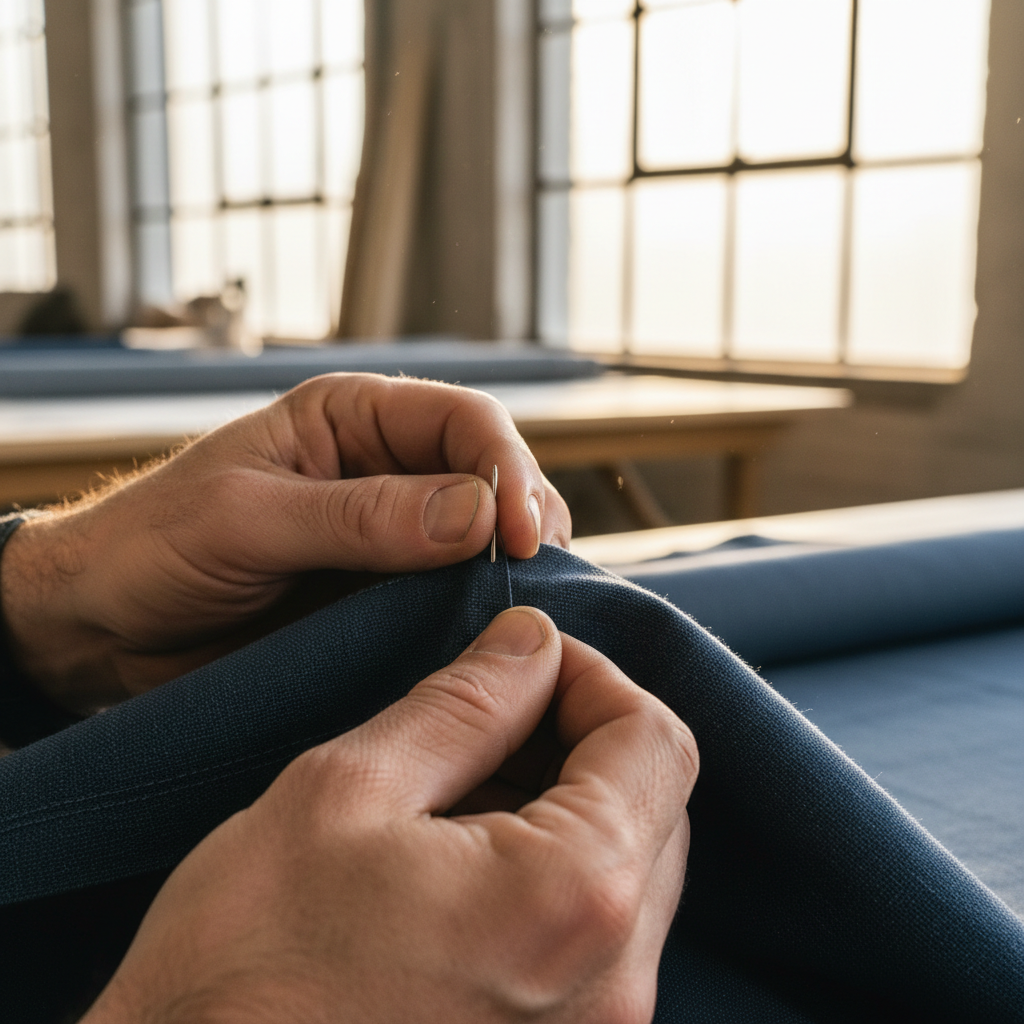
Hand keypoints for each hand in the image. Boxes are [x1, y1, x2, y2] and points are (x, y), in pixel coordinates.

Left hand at [0, 374, 570, 708]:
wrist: (102, 626)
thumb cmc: (154, 546)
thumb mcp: (249, 520)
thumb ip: (361, 516)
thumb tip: (477, 515)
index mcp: (352, 419)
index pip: (465, 420)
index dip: (508, 470)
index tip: (520, 536)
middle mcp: (385, 470)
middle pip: (492, 477)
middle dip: (523, 520)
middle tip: (530, 580)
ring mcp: (389, 538)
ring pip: (483, 543)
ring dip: (508, 573)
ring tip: (517, 613)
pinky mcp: (383, 597)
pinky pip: (449, 599)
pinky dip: (475, 617)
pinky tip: (484, 640)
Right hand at [81, 608, 697, 1023]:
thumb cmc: (245, 967)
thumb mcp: (346, 792)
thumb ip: (465, 703)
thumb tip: (530, 642)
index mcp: (573, 897)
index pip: (655, 740)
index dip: (593, 676)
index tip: (525, 661)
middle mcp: (613, 983)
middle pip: (658, 804)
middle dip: (582, 736)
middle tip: (487, 715)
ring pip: (630, 868)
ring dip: (565, 803)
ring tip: (458, 790)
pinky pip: (596, 934)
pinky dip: (551, 873)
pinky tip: (462, 861)